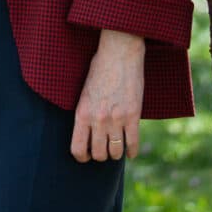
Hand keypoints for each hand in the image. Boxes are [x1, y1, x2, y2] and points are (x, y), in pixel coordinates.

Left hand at [71, 29, 145, 162]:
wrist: (119, 54)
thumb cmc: (99, 69)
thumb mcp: (84, 92)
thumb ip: (86, 113)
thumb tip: (88, 133)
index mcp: (82, 113)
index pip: (77, 148)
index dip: (82, 157)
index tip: (86, 155)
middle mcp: (98, 119)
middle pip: (99, 154)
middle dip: (101, 155)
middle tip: (104, 150)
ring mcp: (116, 119)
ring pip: (116, 152)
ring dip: (116, 153)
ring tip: (116, 148)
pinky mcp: (133, 116)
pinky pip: (132, 143)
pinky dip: (132, 151)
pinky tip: (131, 151)